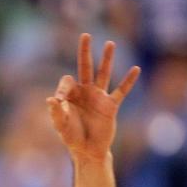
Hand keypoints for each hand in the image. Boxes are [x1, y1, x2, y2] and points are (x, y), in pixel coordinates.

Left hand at [48, 34, 139, 161]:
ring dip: (106, 59)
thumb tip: (50, 99)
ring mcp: (99, 97)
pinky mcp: (111, 106)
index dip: (64, 87)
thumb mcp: (61, 126)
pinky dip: (128, 81)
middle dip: (84, 52)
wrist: (88, 151)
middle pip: (85, 67)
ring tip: (109, 43)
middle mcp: (85, 92)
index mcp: (71, 95)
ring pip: (103, 74)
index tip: (61, 100)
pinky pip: (121, 91)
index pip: (67, 80)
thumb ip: (56, 113)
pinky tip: (135, 69)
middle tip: (85, 35)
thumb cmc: (72, 138)